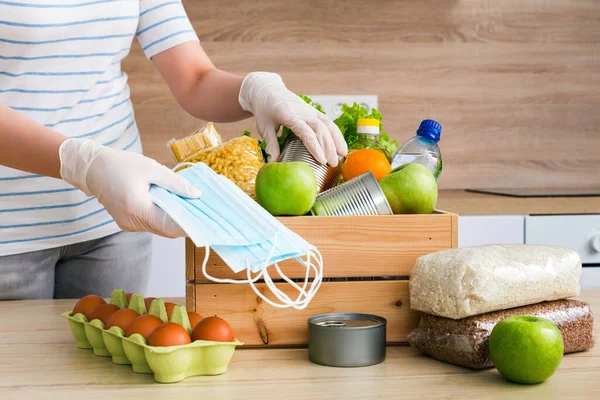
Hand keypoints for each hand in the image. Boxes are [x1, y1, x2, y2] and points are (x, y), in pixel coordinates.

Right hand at [59, 139, 200, 237]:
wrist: (91, 168)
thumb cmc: (120, 165)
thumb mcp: (151, 169)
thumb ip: (176, 183)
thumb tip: (196, 195)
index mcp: (136, 208)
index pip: (169, 227)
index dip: (189, 225)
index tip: (205, 220)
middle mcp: (131, 222)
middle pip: (165, 229)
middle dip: (184, 220)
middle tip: (201, 210)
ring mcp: (128, 224)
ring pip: (158, 227)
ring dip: (173, 218)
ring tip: (188, 204)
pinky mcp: (127, 222)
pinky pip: (150, 223)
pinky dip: (162, 216)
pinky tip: (171, 204)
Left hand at [238, 72, 347, 165]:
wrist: (268, 90)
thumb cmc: (264, 110)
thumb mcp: (264, 127)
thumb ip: (271, 144)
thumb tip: (274, 163)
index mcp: (289, 114)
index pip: (306, 132)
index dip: (315, 146)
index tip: (322, 160)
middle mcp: (302, 111)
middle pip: (320, 128)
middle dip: (329, 146)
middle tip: (332, 163)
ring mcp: (310, 110)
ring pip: (328, 124)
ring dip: (336, 139)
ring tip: (343, 155)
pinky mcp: (313, 110)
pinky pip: (328, 121)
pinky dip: (335, 133)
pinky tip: (340, 144)